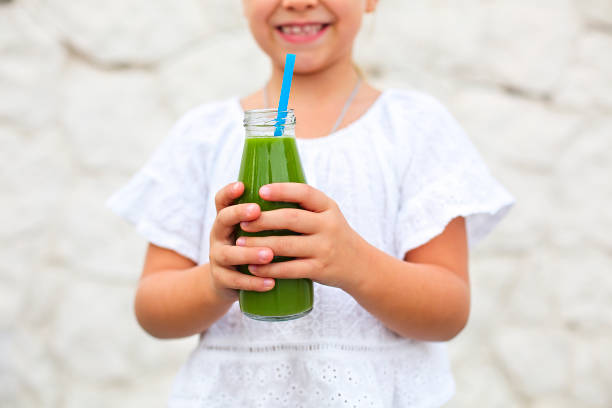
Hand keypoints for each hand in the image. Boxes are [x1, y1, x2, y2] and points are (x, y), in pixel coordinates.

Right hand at [208, 182, 276, 300]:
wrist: (229, 280)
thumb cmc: (250, 246)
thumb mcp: (253, 228)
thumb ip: (269, 213)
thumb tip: (301, 194)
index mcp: (228, 218)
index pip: (223, 199)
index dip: (229, 191)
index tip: (242, 185)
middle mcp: (219, 234)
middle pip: (223, 219)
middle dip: (239, 213)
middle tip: (257, 211)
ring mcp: (218, 257)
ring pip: (229, 254)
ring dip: (249, 253)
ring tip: (269, 253)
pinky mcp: (222, 279)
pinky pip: (235, 282)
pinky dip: (254, 282)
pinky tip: (270, 282)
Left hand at [235, 183, 363, 290]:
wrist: (359, 265)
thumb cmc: (333, 235)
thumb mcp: (327, 214)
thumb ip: (304, 206)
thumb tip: (263, 193)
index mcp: (328, 207)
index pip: (305, 193)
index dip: (282, 190)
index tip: (261, 191)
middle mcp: (328, 225)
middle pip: (291, 218)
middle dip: (263, 220)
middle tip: (242, 222)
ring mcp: (324, 248)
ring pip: (287, 245)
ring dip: (260, 244)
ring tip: (240, 243)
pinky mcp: (320, 269)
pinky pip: (290, 269)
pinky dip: (269, 269)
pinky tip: (254, 267)